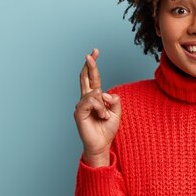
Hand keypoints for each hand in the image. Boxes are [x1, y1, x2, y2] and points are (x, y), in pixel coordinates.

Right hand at [73, 48, 121, 165]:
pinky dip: (99, 108)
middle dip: (90, 65)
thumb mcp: (117, 112)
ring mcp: (81, 105)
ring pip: (94, 93)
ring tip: (104, 116)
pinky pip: (91, 102)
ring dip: (103, 105)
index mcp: (95, 97)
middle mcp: (86, 99)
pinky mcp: (78, 112)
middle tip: (91, 53)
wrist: (102, 144)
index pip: (93, 78)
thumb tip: (104, 92)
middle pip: (86, 78)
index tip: (95, 52)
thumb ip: (114, 99)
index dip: (93, 65)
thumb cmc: (107, 129)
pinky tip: (101, 115)